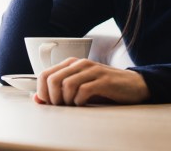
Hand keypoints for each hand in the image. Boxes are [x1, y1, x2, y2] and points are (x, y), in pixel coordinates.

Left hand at [34, 57, 149, 105]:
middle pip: (52, 79)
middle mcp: (79, 64)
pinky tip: (84, 104)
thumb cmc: (104, 88)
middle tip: (61, 107)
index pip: (44, 75)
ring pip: (66, 84)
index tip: (50, 103)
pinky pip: (83, 91)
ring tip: (74, 106)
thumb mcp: (79, 88)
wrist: (134, 84)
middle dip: (53, 98)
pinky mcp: (104, 80)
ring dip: (67, 100)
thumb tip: (37, 99)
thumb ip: (58, 92)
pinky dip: (80, 101)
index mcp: (71, 63)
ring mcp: (92, 70)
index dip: (43, 92)